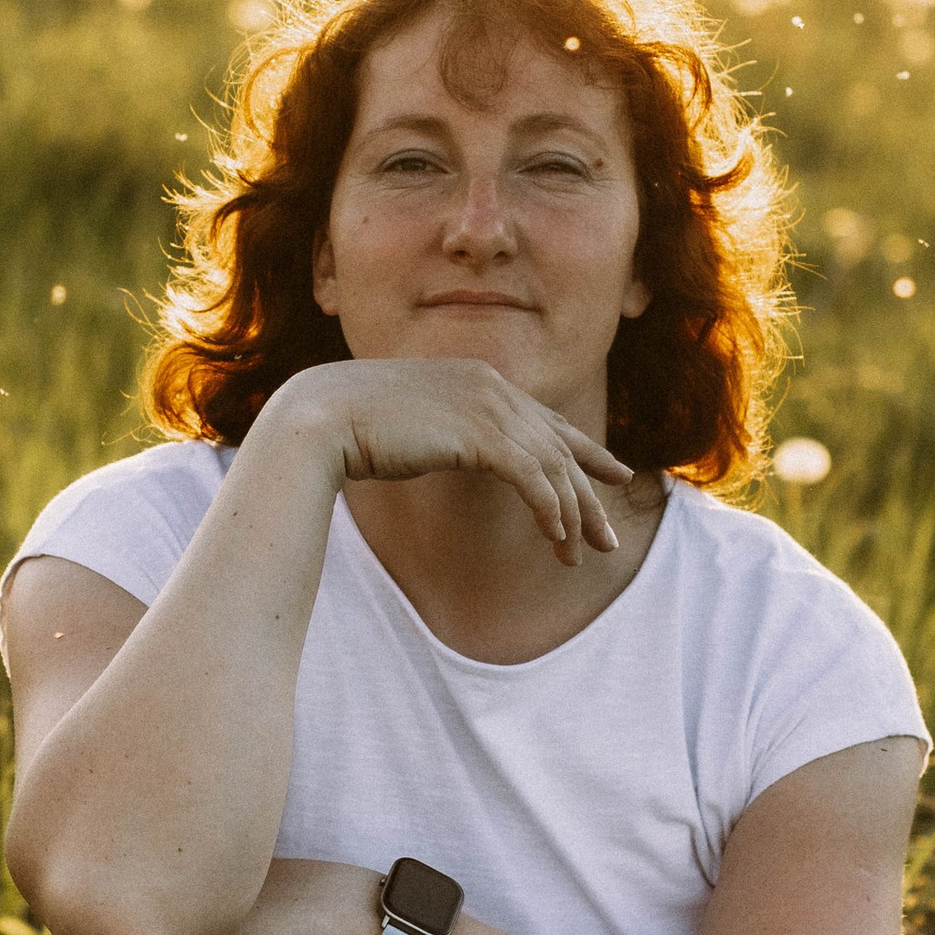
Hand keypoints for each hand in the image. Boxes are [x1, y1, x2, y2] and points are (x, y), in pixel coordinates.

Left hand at [17, 858, 384, 934]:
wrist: (358, 919)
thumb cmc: (318, 920)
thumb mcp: (254, 907)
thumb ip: (213, 916)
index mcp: (186, 869)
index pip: (111, 887)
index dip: (80, 918)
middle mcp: (175, 881)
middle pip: (90, 907)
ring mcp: (183, 909)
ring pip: (100, 934)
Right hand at [268, 361, 631, 563]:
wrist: (319, 418)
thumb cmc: (351, 427)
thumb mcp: (412, 425)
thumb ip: (441, 430)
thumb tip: (445, 447)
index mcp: (477, 379)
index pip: (546, 420)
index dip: (585, 450)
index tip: (615, 474)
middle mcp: (490, 387)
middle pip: (559, 446)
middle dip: (589, 495)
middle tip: (607, 538)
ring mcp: (486, 406)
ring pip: (551, 465)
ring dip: (571, 515)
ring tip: (581, 555)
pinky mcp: (478, 434)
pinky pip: (531, 477)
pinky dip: (549, 510)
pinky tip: (556, 538)